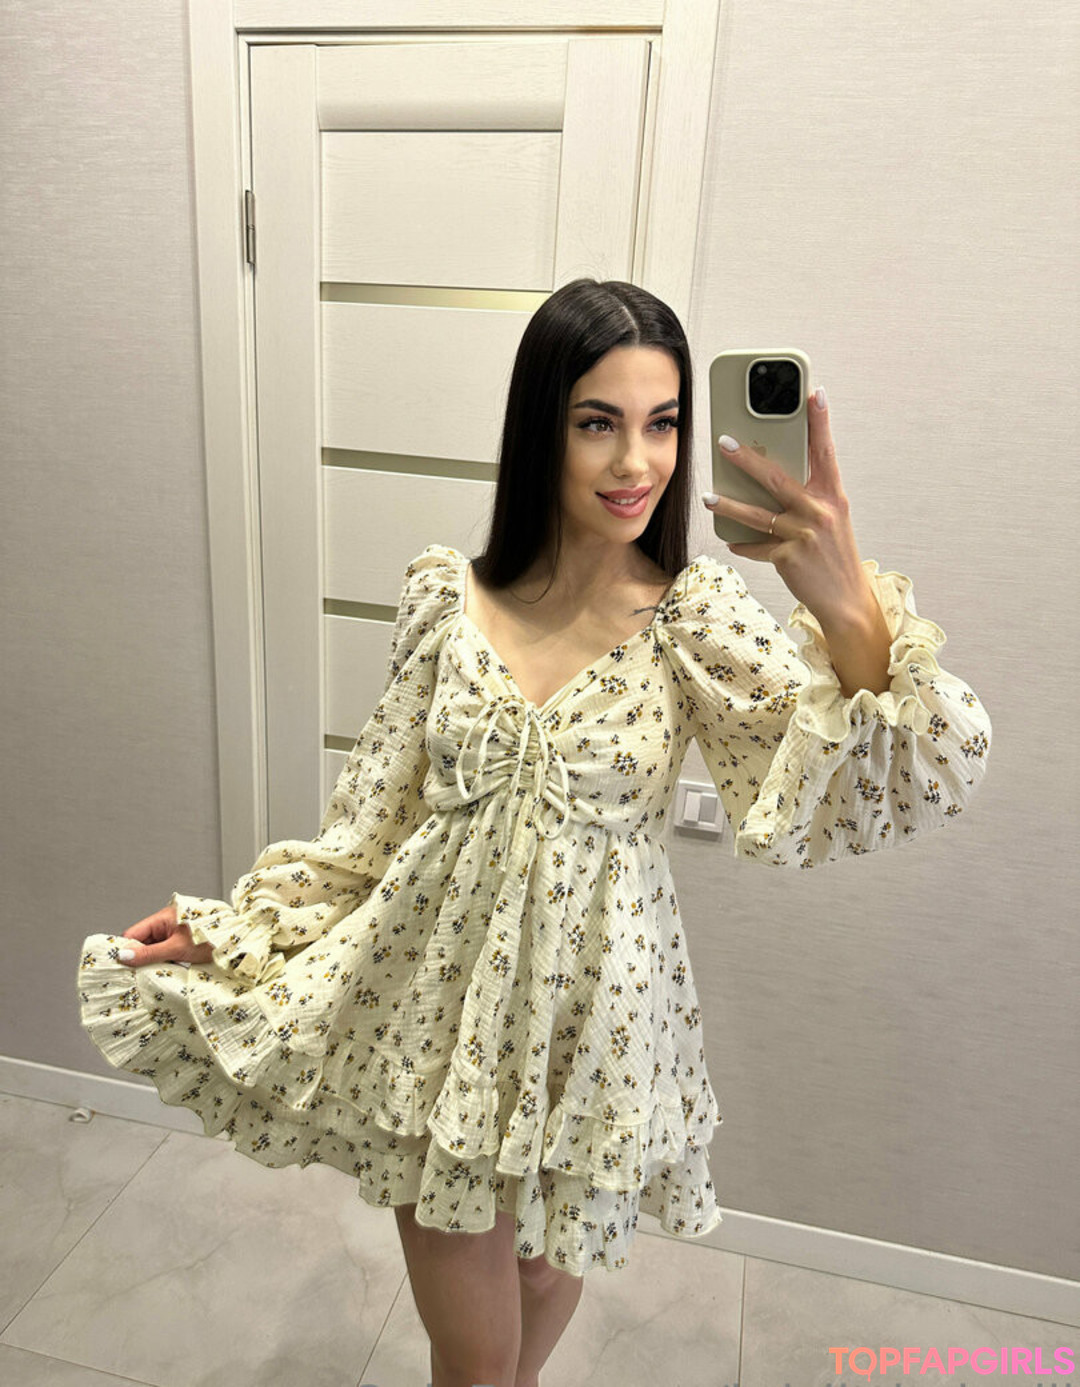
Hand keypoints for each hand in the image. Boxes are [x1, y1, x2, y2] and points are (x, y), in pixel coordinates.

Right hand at [117, 904, 214, 967]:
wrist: (237, 941)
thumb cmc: (210, 938)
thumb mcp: (176, 948)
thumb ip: (150, 953)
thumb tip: (124, 956)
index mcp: (162, 918)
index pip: (133, 933)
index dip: (126, 950)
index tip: (120, 967)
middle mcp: (166, 923)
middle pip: (143, 942)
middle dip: (140, 958)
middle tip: (136, 975)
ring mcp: (174, 933)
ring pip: (154, 949)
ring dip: (153, 962)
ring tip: (154, 973)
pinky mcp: (182, 942)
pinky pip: (165, 952)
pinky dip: (163, 962)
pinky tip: (165, 971)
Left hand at [703, 386, 876, 628]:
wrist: (846, 600)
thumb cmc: (835, 555)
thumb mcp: (832, 520)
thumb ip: (809, 498)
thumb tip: (774, 478)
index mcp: (833, 497)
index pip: (826, 451)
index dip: (820, 421)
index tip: (814, 393)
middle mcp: (820, 511)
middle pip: (776, 478)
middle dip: (747, 459)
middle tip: (724, 442)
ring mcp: (804, 535)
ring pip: (757, 514)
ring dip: (729, 505)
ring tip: (709, 497)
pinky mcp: (789, 557)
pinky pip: (757, 547)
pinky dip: (743, 544)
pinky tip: (731, 540)